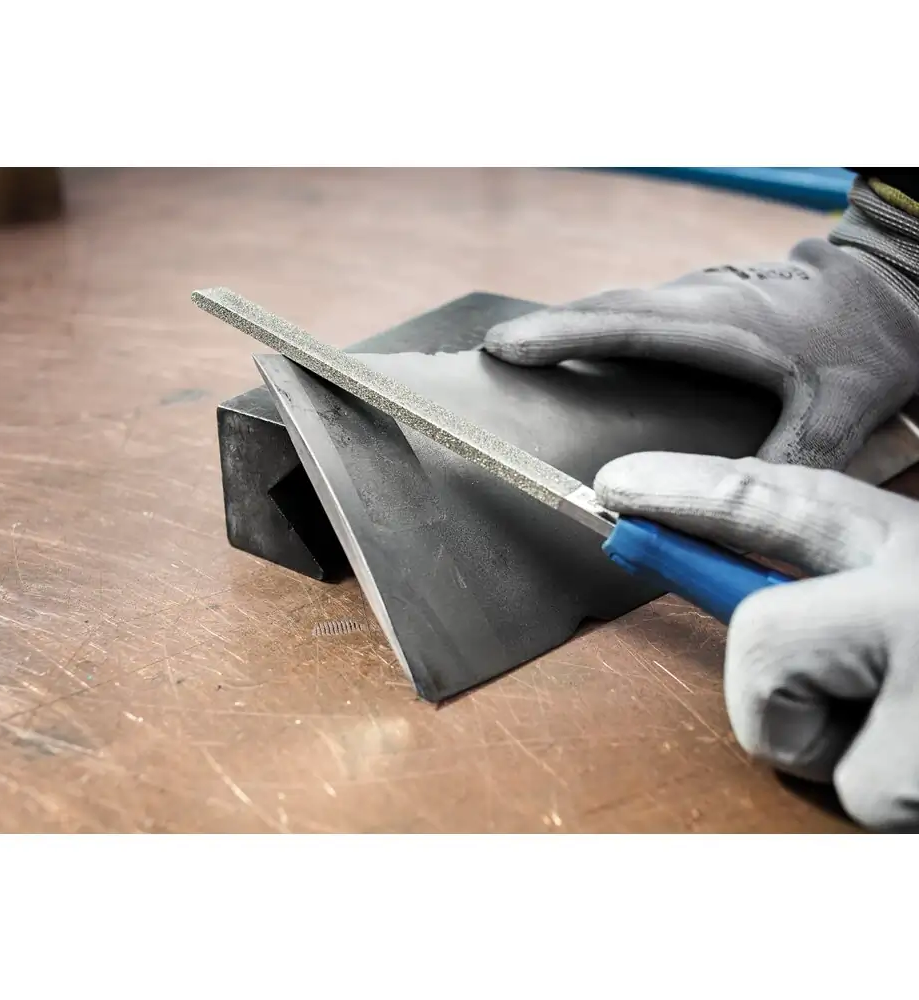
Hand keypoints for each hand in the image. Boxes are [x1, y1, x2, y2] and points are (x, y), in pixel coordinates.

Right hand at [484, 179, 918, 470]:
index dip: (559, 336)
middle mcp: (698, 300)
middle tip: (493, 351)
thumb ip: (789, 462)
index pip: (622, 327)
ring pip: (616, 305)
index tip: (504, 346)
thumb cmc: (866, 338)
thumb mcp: (840, 409)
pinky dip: (595, 325)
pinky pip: (632, 310)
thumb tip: (737, 514)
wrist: (890, 279)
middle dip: (544, 329)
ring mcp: (698, 293)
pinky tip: (583, 346)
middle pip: (604, 309)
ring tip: (521, 349)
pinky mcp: (701, 298)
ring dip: (567, 323)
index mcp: (719, 324)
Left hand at [594, 450, 918, 830]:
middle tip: (855, 712)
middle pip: (761, 640)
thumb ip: (857, 595)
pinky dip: (911, 810)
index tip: (614, 488)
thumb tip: (756, 618)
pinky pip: (877, 803)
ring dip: (877, 774)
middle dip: (778, 700)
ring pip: (824, 751)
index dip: (687, 489)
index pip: (775, 500)